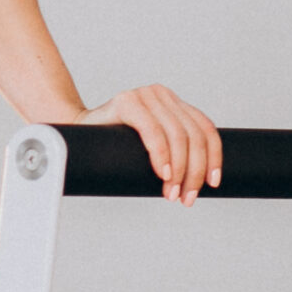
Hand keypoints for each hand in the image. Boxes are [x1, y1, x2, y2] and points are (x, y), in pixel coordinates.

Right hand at [79, 83, 219, 205]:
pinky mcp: (126, 102)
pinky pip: (153, 131)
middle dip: (194, 171)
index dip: (214, 158)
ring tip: (172, 192)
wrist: (77, 134)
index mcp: (173, 102)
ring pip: (178, 135)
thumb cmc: (115, 145)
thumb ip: (173, 149)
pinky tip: (163, 174)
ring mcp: (144, 95)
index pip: (205, 128)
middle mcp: (162, 94)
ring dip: (179, 170)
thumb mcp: (153, 144)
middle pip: (193, 135)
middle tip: (186, 197)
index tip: (212, 184)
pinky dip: (161, 155)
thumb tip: (201, 180)